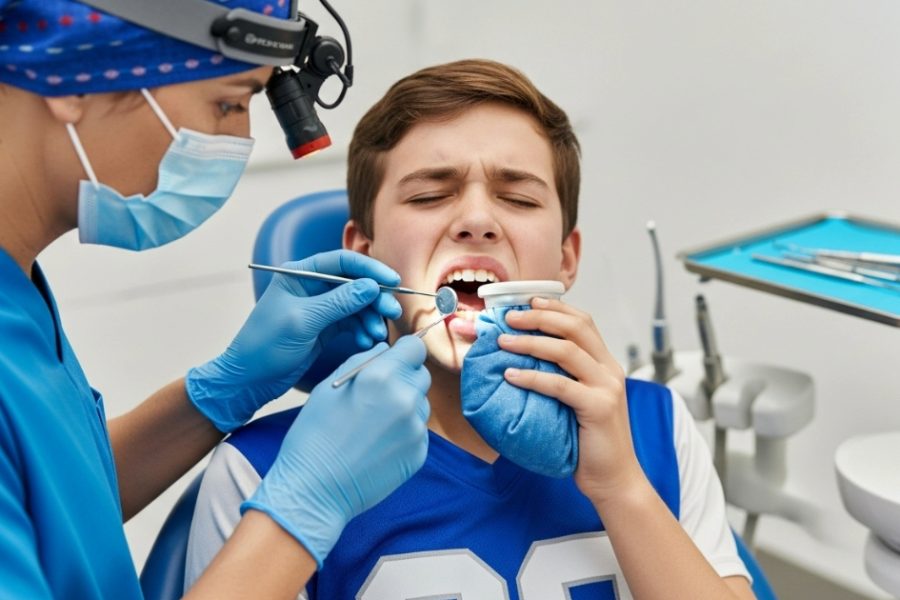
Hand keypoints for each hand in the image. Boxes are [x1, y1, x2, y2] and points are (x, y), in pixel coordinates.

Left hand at [186, 250, 402, 431]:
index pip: (342, 262)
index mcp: (300, 274)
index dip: (369, 268)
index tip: (392, 280)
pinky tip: (367, 342)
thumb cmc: (265, 345)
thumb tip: (371, 287)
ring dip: (371, 317)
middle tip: (392, 312)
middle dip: (375, 297)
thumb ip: (338, 303)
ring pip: (357, 304)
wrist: (250, 379)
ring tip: (378, 334)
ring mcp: (321, 307)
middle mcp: (312, 286)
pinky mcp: (326, 327)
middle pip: (354, 283)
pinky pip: (352, 322)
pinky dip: (362, 331)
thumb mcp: (303, 321)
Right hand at [241, 336, 430, 566]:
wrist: (315, 490)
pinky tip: (378, 444)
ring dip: (405, 406)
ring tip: (373, 424)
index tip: (394, 361)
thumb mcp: (329, 387)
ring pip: (421, 404)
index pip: (415, 347)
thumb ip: (362, 361)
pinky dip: (404, 432)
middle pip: (421, 375)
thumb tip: (386, 351)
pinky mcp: (419, 453)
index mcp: (381, 377)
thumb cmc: (314, 436)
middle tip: (377, 396)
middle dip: (404, 378)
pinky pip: (419, 431)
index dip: (403, 353)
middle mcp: (405, 400)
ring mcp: (415, 429)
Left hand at [497, 297, 645, 505]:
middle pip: (576, 327)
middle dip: (539, 317)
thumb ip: (561, 378)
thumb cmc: (588, 442)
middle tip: (509, 317)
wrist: (614, 480)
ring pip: (567, 351)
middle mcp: (610, 370)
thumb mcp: (576, 402)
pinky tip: (511, 375)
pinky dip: (533, 377)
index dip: (554, 308)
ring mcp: (607, 388)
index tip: (525, 301)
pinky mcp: (599, 408)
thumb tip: (519, 360)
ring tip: (503, 342)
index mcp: (605, 364)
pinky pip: (561, 385)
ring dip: (531, 342)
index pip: (583, 322)